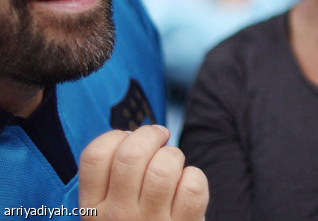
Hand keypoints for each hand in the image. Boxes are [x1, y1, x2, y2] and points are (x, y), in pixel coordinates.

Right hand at [79, 125, 207, 220]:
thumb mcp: (107, 213)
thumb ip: (112, 179)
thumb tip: (133, 135)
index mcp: (93, 209)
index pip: (95, 155)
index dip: (116, 136)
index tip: (129, 139)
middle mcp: (117, 216)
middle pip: (131, 154)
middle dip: (150, 135)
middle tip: (159, 139)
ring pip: (164, 167)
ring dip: (174, 157)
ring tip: (173, 166)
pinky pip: (192, 185)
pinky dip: (194, 177)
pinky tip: (186, 187)